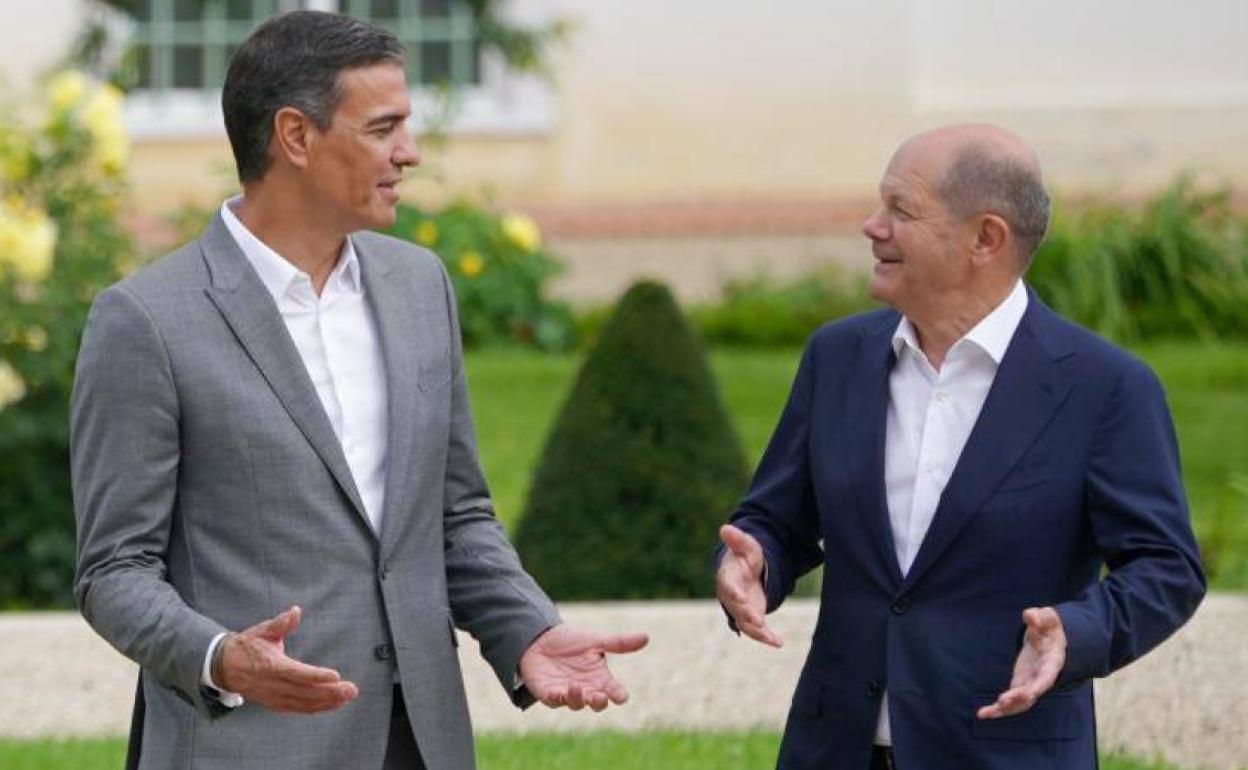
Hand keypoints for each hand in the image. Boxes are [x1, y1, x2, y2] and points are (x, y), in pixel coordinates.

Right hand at [217, 605, 358, 713]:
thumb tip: (295, 611)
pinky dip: (317, 708)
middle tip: (352, 690)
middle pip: (305, 692)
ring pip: (304, 703)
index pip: (296, 673)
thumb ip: (280, 623)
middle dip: (330, 692)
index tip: (336, 675)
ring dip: (328, 702)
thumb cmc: (248, 646)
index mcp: (270, 666)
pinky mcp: (275, 704)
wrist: (224, 667)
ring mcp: (274, 697)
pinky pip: (299, 709)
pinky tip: (333, 704)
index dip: (316, 676)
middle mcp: (273, 685)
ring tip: (347, 696)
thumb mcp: (262, 630)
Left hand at [518, 624, 648, 710]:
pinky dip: (557, 698)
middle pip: (597, 703)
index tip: (621, 696)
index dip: (618, 695)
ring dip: (577, 698)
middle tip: (600, 696)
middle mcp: (586, 689)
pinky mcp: (549, 694)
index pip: (614, 691)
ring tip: (576, 686)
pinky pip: (554, 701)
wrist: (540, 639)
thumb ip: (619, 643)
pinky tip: (558, 692)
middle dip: (599, 702)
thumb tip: (646, 637)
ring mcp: (567, 693)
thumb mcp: (596, 640)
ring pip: (576, 704)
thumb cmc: (571, 642)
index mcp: (600, 678)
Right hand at [715, 524, 782, 647]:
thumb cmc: (745, 557)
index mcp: (727, 577)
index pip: (727, 585)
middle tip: (757, 619)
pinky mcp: (751, 618)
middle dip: (746, 614)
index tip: (739, 596)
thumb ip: (737, 540)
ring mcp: (740, 609)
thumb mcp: (746, 546)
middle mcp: (731, 596)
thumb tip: (725, 528)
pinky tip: (778, 642)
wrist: (748, 571)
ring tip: (770, 637)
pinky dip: (766, 637)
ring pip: (745, 623)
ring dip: (756, 630)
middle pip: (736, 607)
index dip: (732, 591)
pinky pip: (757, 630)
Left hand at [976, 607, 1066, 718]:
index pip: (1046, 677)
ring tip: (985, 713)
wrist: (1050, 639)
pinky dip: (997, 709)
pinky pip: (1009, 702)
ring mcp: (1030, 684)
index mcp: (1051, 663)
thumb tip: (1029, 615)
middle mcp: (1041, 679)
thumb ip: (1041, 617)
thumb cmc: (1049, 628)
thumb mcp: (1048, 618)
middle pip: (1031, 694)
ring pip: (1019, 704)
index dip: (1038, 686)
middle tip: (1003, 701)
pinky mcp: (1019, 686)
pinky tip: (982, 714)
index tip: (1031, 693)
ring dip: (1004, 710)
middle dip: (1018, 699)